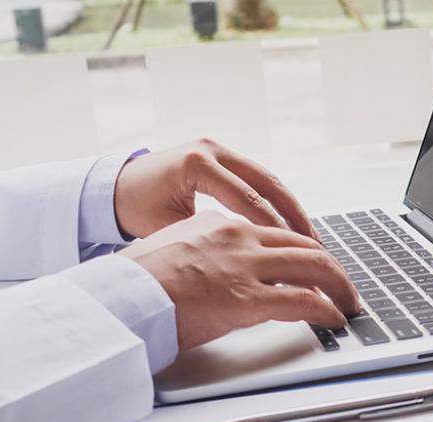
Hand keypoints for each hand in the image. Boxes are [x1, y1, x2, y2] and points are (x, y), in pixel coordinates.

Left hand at [113, 139, 317, 240]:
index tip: (294, 251)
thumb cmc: (137, 209)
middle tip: (314, 244)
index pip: (246, 197)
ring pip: (268, 179)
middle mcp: (211, 149)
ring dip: (291, 208)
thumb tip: (242, 261)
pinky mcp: (223, 156)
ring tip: (311, 238)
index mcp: (196, 163)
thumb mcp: (169, 228)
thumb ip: (207, 239)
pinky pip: (258, 180)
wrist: (117, 186)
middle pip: (267, 182)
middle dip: (294, 215)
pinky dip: (276, 202)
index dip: (273, 226)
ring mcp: (218, 149)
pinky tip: (291, 225)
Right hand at [119, 212, 358, 350]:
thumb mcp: (172, 253)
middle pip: (302, 243)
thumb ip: (202, 257)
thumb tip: (214, 276)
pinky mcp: (246, 299)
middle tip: (344, 284)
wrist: (116, 300)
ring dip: (339, 285)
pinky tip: (335, 319)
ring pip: (313, 265)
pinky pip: (302, 301)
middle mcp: (236, 237)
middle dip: (330, 265)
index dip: (300, 250)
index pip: (273, 232)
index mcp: (217, 224)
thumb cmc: (132, 285)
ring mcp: (243, 266)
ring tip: (349, 302)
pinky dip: (326, 309)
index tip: (312, 265)